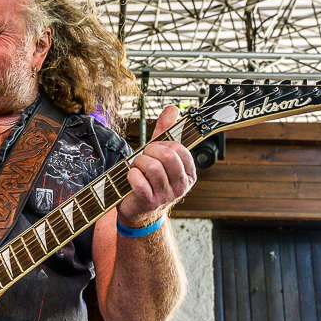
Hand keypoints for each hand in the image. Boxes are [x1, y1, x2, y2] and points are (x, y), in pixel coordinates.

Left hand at [117, 105, 195, 227]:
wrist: (140, 212)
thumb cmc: (151, 180)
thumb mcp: (160, 157)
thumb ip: (166, 133)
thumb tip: (172, 109)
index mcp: (189, 174)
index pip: (179, 149)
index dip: (163, 144)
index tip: (156, 149)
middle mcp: (181, 186)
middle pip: (167, 156)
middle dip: (150, 150)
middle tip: (143, 155)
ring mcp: (166, 196)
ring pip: (152, 167)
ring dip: (139, 162)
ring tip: (136, 167)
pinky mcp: (149, 202)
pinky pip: (139, 181)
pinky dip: (131, 174)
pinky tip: (131, 176)